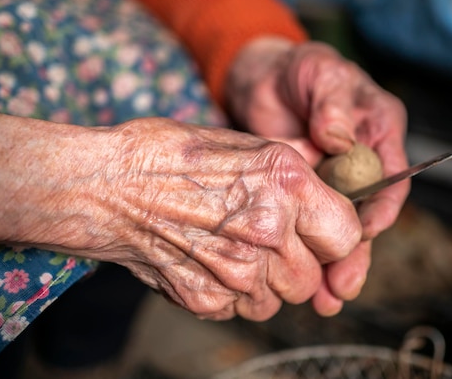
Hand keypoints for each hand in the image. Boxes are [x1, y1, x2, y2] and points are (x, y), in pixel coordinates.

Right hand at [0, 111, 361, 320]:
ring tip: (236, 249)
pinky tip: (212, 263)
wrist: (103, 186)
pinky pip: (244, 311)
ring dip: (268, 281)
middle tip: (270, 239)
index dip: (335, 235)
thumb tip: (326, 183)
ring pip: (282, 299)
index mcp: (285, 184)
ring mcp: (237, 272)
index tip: (320, 232)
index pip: (348, 236)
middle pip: (314, 276)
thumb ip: (291, 169)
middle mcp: (267, 231)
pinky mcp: (208, 301)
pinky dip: (236, 294)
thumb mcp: (240, 142)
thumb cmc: (167, 154)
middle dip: (300, 262)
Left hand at [226, 38, 409, 313]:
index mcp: (378, 132)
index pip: (391, 177)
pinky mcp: (302, 195)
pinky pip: (309, 227)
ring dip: (335, 264)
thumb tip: (340, 138)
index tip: (365, 232)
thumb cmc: (299, 69)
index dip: (381, 208)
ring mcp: (331, 182)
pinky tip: (306, 283)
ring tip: (326, 297)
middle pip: (366, 214)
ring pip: (338, 228)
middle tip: (342, 284)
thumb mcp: (319, 73)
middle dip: (356, 252)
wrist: (259, 79)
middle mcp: (360, 164)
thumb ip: (332, 104)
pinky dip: (307, 252)